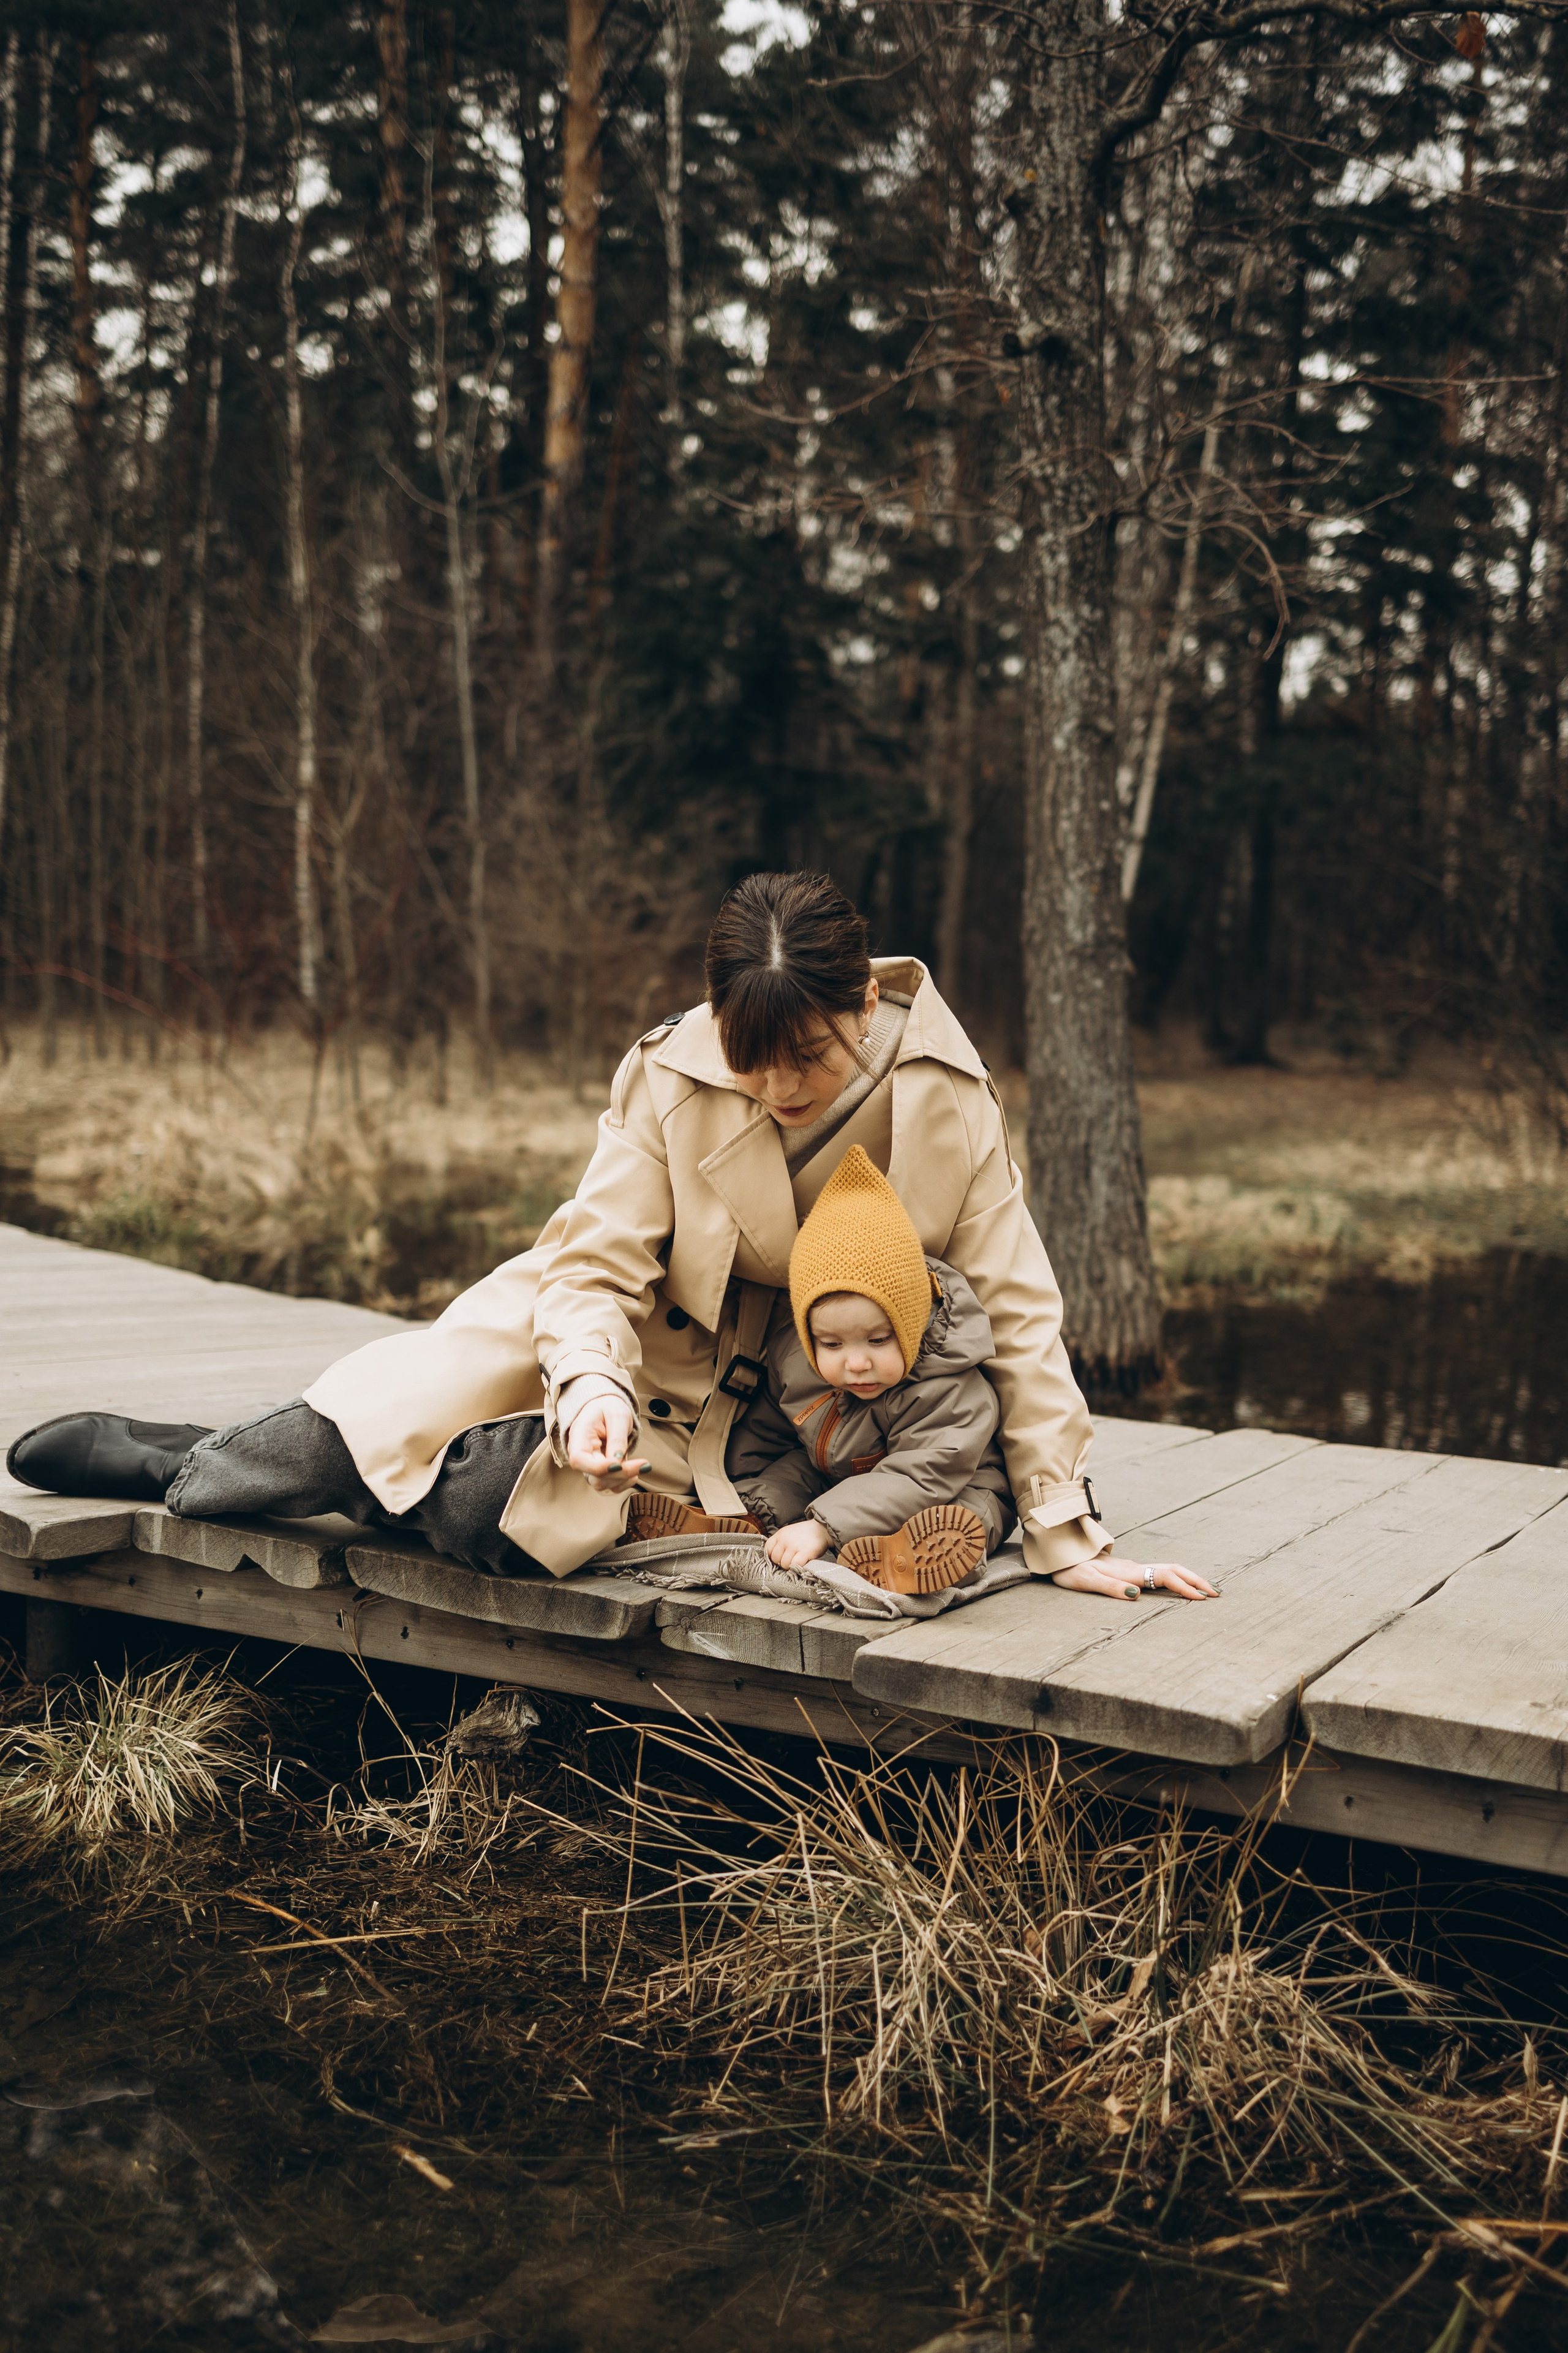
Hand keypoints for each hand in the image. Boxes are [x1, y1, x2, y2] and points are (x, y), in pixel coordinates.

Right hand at [565, 1396, 647, 1493]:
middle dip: (621, 1473)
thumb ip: (617, 1438)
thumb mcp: (617, 1416)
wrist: (606, 1408)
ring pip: (602, 1484)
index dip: (598, 1468)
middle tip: (644, 1464)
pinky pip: (610, 1486)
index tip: (620, 1464)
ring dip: (624, 1479)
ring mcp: (590, 1466)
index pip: (579, 1460)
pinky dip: (624, 1483)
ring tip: (641, 1465)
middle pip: (594, 1476)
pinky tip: (635, 1472)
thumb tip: (618, 1462)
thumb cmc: (609, 1408)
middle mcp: (582, 1455)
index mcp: (579, 1437)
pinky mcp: (601, 1471)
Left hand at [766, 1519, 831, 1568]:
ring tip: (797, 1561)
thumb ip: (781, 1543)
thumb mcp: (789, 1533)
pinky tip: (803, 1563)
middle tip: (791, 1560)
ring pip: (784, 1564)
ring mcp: (794, 1546)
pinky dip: (798, 1567)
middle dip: (782, 1562)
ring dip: (790, 1566)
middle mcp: (785, 1540)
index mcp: (780, 1534)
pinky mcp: (804, 1552)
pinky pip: (795, 1565)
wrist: (822, 1529)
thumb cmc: (805, 1534)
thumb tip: (775, 1559)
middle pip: (775, 1559)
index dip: (773, 1556)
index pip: (768, 1549)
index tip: (780, 1558)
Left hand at [1052, 1554, 1217, 1602]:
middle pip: (1173, 1570)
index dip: (1184, 1587)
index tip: (1202, 1599)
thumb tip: (1136, 1596)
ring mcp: (1133, 1567)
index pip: (1164, 1578)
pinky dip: (1178, 1578)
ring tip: (1207, 1590)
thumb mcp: (1085, 1581)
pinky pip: (1160, 1573)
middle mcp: (1134, 1567)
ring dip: (1190, 1578)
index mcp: (1128, 1571)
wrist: (1060, 1554)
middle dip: (1197, 1580)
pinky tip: (1182, 1586)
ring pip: (1168, 1569)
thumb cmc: (1069, 1570)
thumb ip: (1109, 1587)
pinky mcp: (1129, 1570)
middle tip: (1217, 1594)